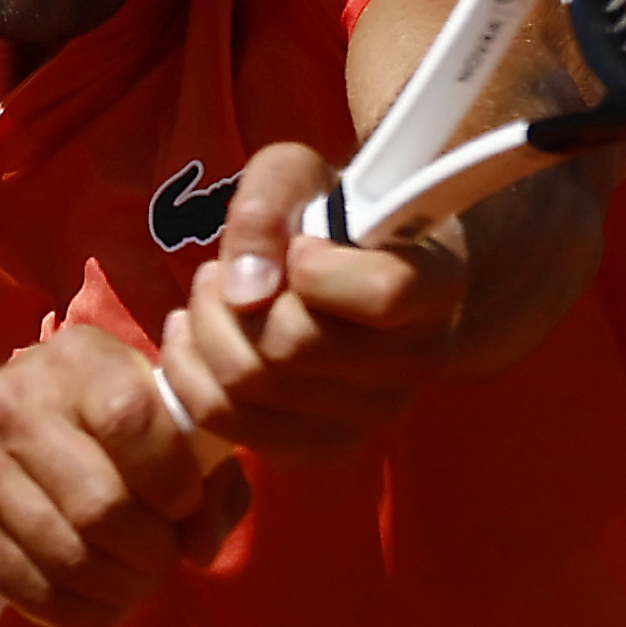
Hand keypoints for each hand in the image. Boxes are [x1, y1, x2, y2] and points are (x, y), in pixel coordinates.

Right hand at [0, 326, 248, 626]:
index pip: (133, 417)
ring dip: (121, 588)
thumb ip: (207, 472)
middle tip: (164, 558)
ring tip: (135, 581)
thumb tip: (203, 543)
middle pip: (102, 505)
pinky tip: (97, 596)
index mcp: (80, 358)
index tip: (187, 507)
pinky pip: (34, 591)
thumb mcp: (153, 422)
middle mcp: (16, 398)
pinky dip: (82, 610)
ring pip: (69, 557)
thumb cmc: (94, 430)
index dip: (174, 479)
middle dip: (152, 552)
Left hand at [155, 142, 467, 463]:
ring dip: (206, 329)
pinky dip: (190, 375)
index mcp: (434, 285)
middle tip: (225, 270)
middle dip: (231, 297)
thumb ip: (268, 205)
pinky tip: (196, 338)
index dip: (319, 269)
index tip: (302, 247)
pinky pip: (227, 425)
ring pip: (250, 387)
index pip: (382, 295)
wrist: (354, 272)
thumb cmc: (330, 217)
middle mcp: (416, 362)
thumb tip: (245, 291)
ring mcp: (373, 418)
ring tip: (214, 297)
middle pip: (292, 346)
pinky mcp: (321, 450)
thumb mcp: (298, 175)